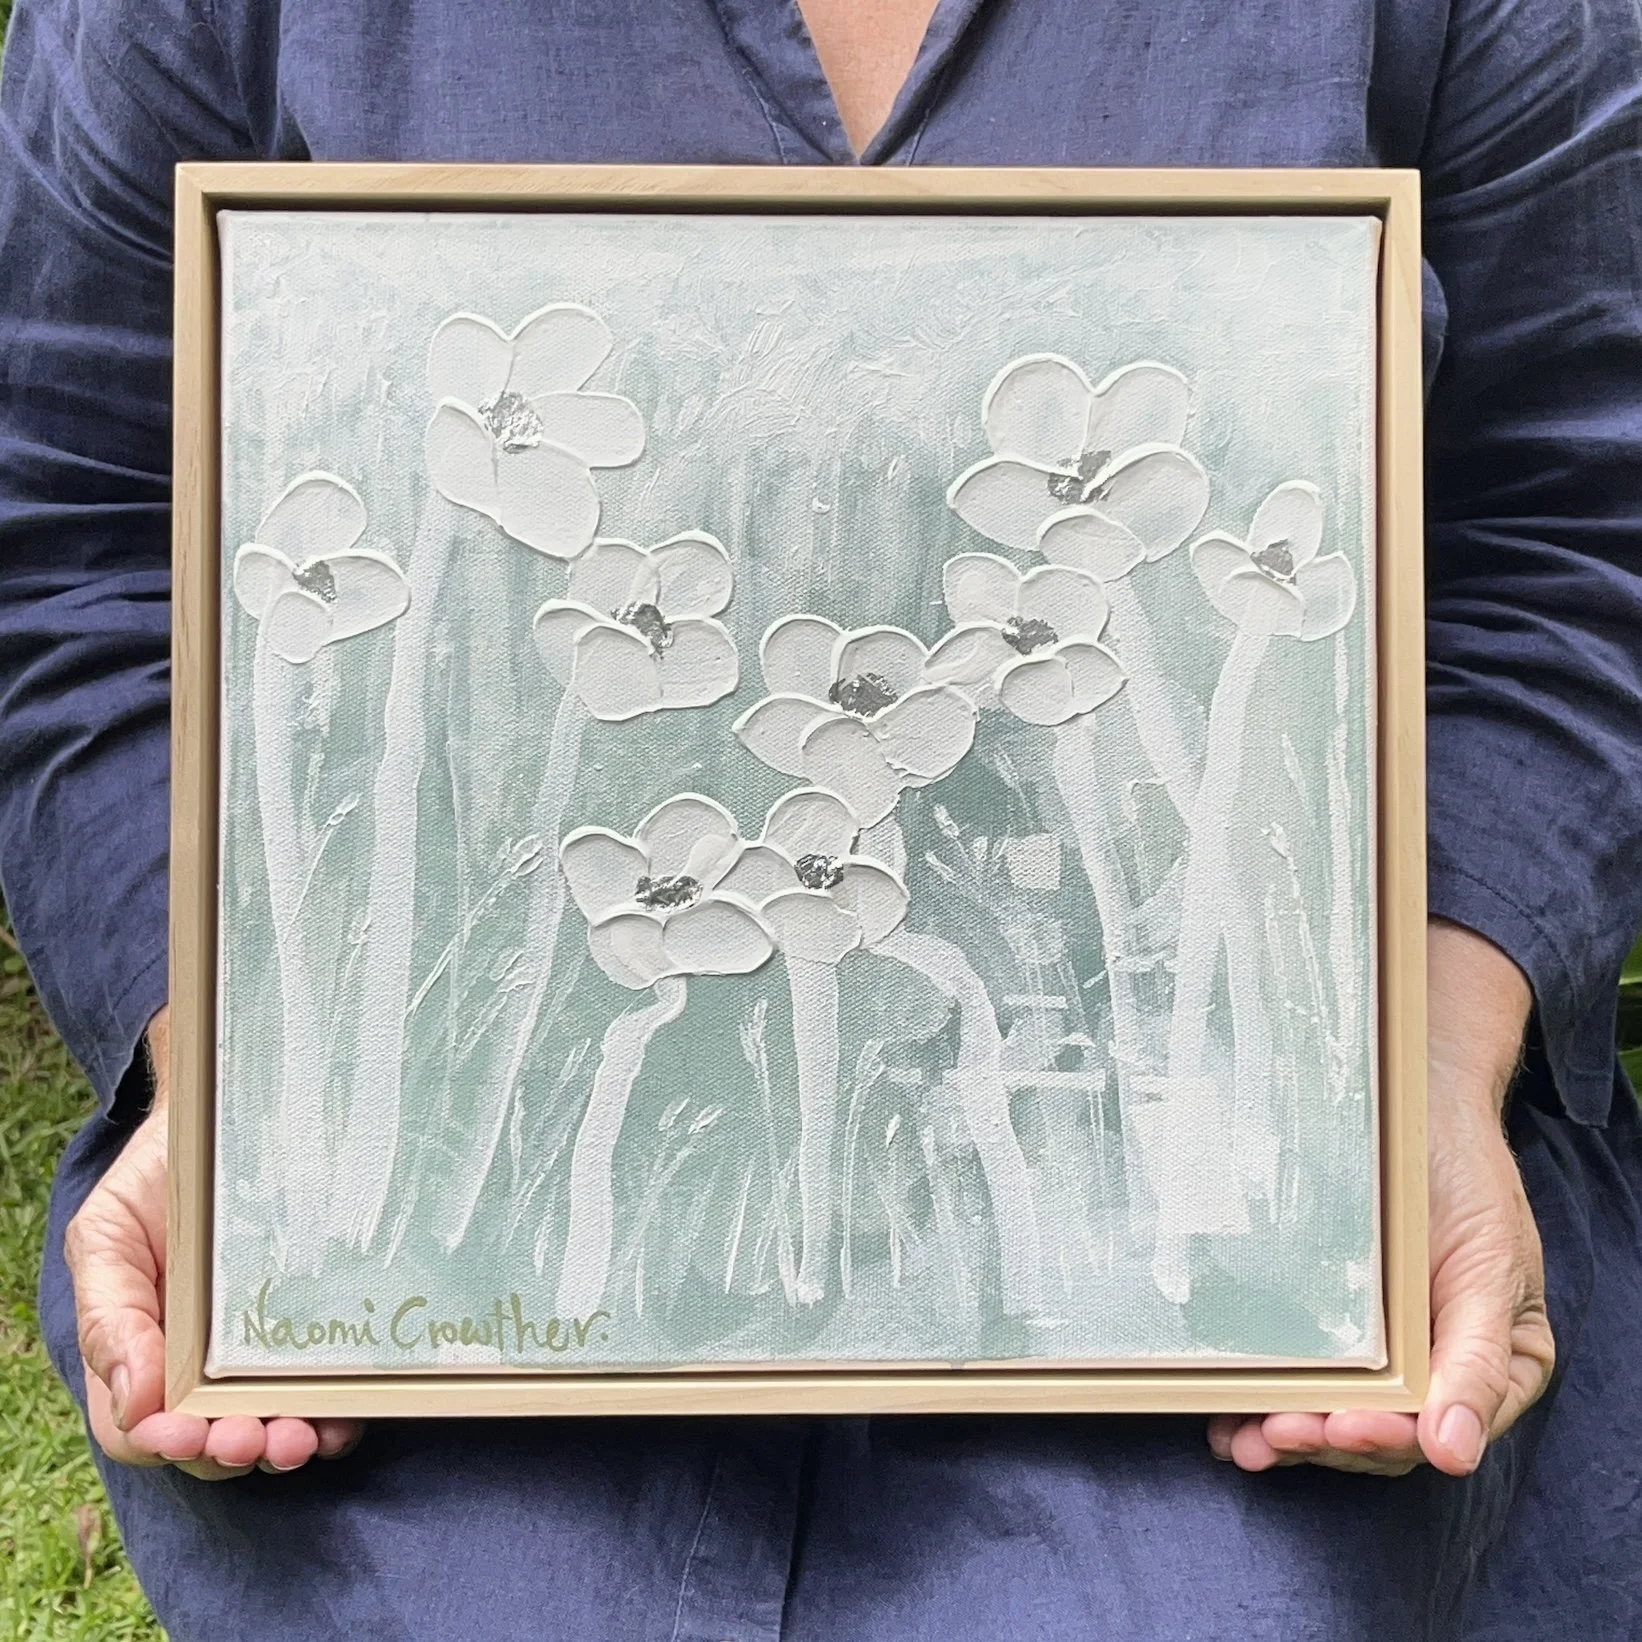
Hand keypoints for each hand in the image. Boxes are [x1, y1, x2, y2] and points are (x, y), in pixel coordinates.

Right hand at [65, 1005, 362, 1478]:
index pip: (139, 1429)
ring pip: (272, 1427)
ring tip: (305, 1436)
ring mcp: (261, 1356)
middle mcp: (199, 1370)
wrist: (229, 1117)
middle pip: (210, 1442)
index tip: (188, 1432)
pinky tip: (348, 1414)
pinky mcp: (316, 1333)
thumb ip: (109, 1317)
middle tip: (259, 1438)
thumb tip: (136, 1403)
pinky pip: (328, 1389)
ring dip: (287, 1445)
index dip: (163, 1443)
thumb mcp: (107, 1236)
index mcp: (138, 1355)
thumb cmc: (159, 1181)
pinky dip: (337, 1414)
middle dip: (232, 1450)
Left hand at [1206, 920, 1555, 1476]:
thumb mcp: (1490, 1268)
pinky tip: (1223, 1416)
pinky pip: (1295, 1372)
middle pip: (1376, 1433)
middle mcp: (1430, 1370)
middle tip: (1275, 1435)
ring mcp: (1374, 1348)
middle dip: (1324, 1440)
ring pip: (1329, 1414)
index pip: (1435, 1431)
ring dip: (1286, 1434)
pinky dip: (1261, 1400)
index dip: (1386, 1440)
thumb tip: (1452, 1455)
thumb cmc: (1465, 1182)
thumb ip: (1476, 1362)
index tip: (1343, 1427)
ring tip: (1242, 1441)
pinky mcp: (1323, 1322)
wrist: (1415, 1105)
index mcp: (1488, 1369)